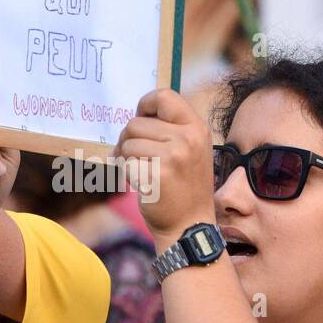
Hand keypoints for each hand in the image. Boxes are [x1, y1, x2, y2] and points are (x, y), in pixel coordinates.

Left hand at [116, 89, 215, 244]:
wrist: (189, 226)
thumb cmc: (183, 186)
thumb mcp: (189, 150)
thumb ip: (170, 129)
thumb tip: (137, 114)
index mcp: (197, 128)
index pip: (164, 96)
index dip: (145, 105)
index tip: (141, 118)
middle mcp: (188, 139)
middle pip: (135, 123)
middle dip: (128, 139)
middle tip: (137, 157)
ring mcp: (173, 157)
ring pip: (127, 143)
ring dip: (126, 157)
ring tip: (142, 171)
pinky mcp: (156, 176)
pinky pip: (125, 164)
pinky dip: (127, 174)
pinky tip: (142, 184)